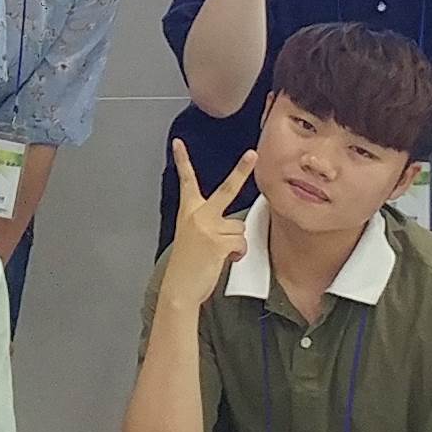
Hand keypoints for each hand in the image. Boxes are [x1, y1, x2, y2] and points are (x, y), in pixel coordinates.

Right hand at [158, 139, 260, 313]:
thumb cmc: (187, 266)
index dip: (182, 161)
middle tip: (252, 154)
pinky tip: (225, 260)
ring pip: (239, 227)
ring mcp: (209, 227)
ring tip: (220, 255)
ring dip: (236, 243)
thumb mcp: (192, 238)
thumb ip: (211, 226)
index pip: (186, 182)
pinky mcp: (219, 242)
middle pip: (226, 189)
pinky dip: (237, 254)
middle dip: (241, 170)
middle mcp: (198, 216)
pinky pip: (240, 243)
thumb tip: (235, 232)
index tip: (178, 144)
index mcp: (188, 213)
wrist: (179, 288)